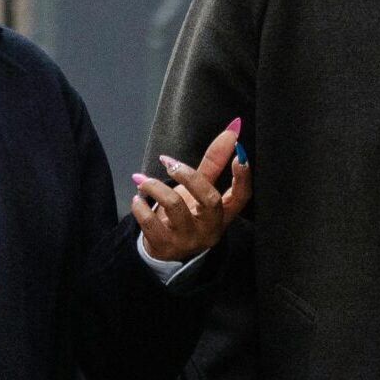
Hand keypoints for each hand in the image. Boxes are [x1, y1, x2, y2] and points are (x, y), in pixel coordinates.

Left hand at [132, 120, 250, 261]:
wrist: (164, 249)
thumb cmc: (187, 214)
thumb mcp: (199, 190)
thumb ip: (215, 163)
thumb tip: (233, 131)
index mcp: (223, 214)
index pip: (241, 197)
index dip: (242, 177)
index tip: (240, 154)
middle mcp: (210, 228)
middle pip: (210, 200)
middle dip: (188, 176)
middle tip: (169, 163)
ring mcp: (188, 239)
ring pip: (176, 206)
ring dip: (155, 187)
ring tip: (144, 182)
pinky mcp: (165, 246)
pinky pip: (151, 222)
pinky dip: (139, 206)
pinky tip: (137, 200)